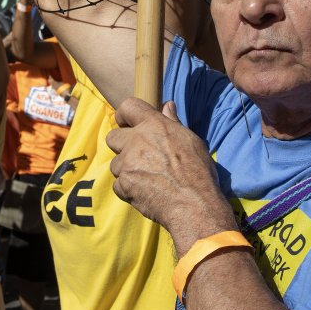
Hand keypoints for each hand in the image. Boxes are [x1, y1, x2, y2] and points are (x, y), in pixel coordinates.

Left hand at [106, 98, 236, 254]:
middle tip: (138, 155)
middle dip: (121, 145)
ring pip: (115, 163)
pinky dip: (129, 189)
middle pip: (112, 136)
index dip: (125, 115)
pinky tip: (146, 192)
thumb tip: (167, 105)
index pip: (128, 106)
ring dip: (126, 170)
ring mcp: (127, 163)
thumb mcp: (191, 141)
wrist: (194, 204)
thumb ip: (173, 123)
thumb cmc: (198, 172)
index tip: (128, 123)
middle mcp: (136, 141)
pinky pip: (119, 184)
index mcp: (154, 125)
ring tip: (148, 178)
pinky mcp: (123, 184)